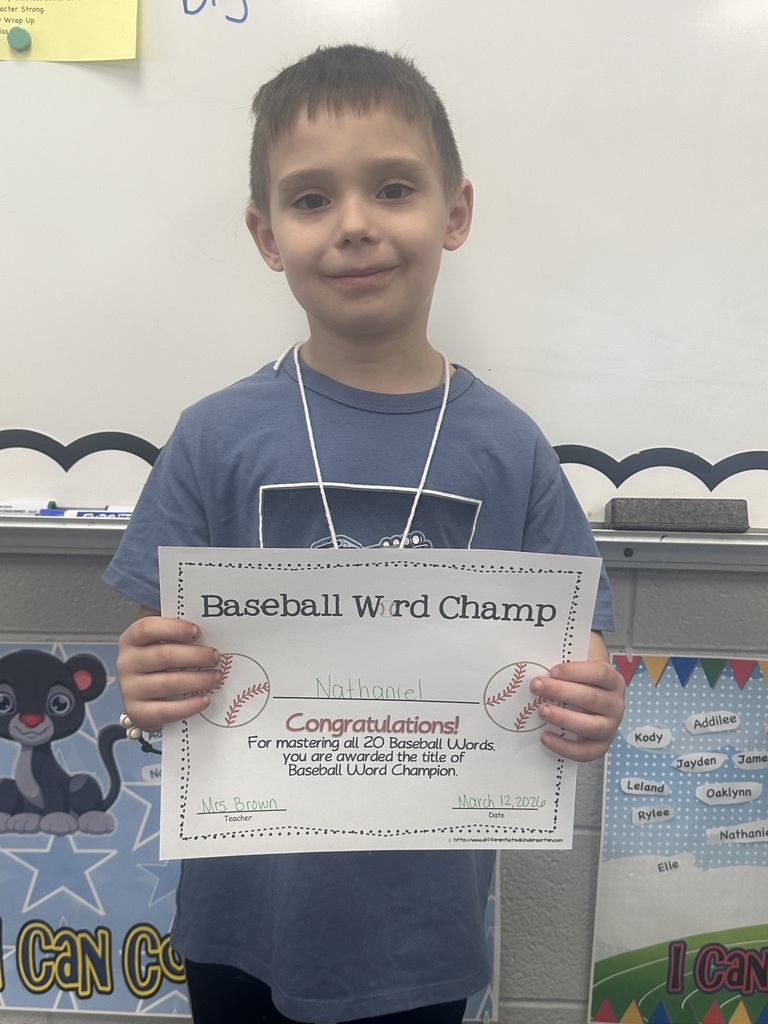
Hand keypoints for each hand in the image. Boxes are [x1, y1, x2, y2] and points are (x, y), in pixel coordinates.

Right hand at [116, 609, 221, 731]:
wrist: (145, 697)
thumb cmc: (160, 662)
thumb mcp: (164, 641)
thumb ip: (179, 632)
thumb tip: (210, 628)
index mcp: (131, 639)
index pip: (148, 628)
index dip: (174, 628)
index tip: (197, 632)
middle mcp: (126, 662)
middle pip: (163, 656)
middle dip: (195, 656)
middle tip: (215, 657)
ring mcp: (130, 689)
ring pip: (168, 683)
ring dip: (198, 680)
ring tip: (216, 677)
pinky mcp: (137, 712)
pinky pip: (165, 710)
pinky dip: (188, 706)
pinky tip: (205, 699)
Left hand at [530, 633, 624, 761]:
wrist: (590, 707)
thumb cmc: (579, 684)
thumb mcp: (577, 672)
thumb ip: (564, 669)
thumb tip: (537, 665)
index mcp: (613, 681)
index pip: (600, 673)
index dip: (576, 671)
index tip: (552, 670)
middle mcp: (616, 705)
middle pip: (591, 698)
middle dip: (561, 692)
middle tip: (536, 686)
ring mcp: (610, 727)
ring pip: (591, 726)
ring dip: (563, 718)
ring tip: (541, 710)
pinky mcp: (601, 746)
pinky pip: (586, 752)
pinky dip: (564, 746)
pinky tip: (545, 736)